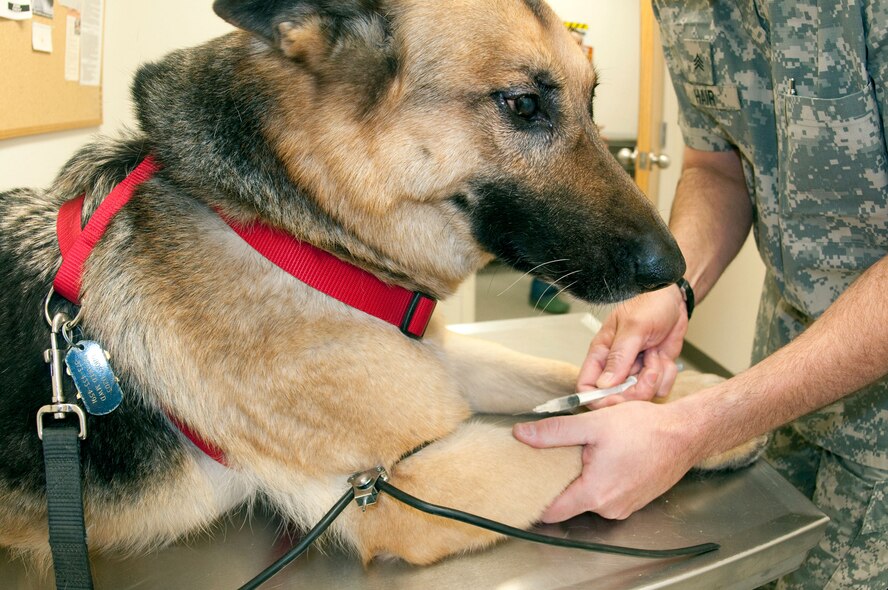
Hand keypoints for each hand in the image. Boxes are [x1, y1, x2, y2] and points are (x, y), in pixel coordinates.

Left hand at [513, 401, 698, 520]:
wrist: (684, 434)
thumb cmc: (644, 429)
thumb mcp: (592, 424)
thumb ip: (554, 432)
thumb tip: (522, 435)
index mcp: (594, 494)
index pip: (552, 511)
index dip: (536, 498)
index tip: (526, 485)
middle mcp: (609, 508)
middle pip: (570, 503)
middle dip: (561, 481)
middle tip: (554, 457)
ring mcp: (624, 507)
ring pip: (590, 497)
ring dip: (584, 478)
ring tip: (585, 453)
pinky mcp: (635, 500)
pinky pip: (608, 494)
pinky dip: (602, 479)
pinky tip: (606, 458)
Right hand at [579, 285, 687, 403]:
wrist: (675, 300)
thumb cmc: (649, 304)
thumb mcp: (633, 327)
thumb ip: (618, 357)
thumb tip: (603, 384)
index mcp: (601, 354)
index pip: (586, 386)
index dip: (598, 398)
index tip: (617, 398)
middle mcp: (615, 366)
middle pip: (617, 397)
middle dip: (636, 388)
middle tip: (649, 366)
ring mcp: (635, 371)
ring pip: (641, 396)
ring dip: (654, 377)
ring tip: (655, 353)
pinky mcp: (652, 372)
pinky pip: (659, 389)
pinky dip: (667, 375)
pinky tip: (664, 356)